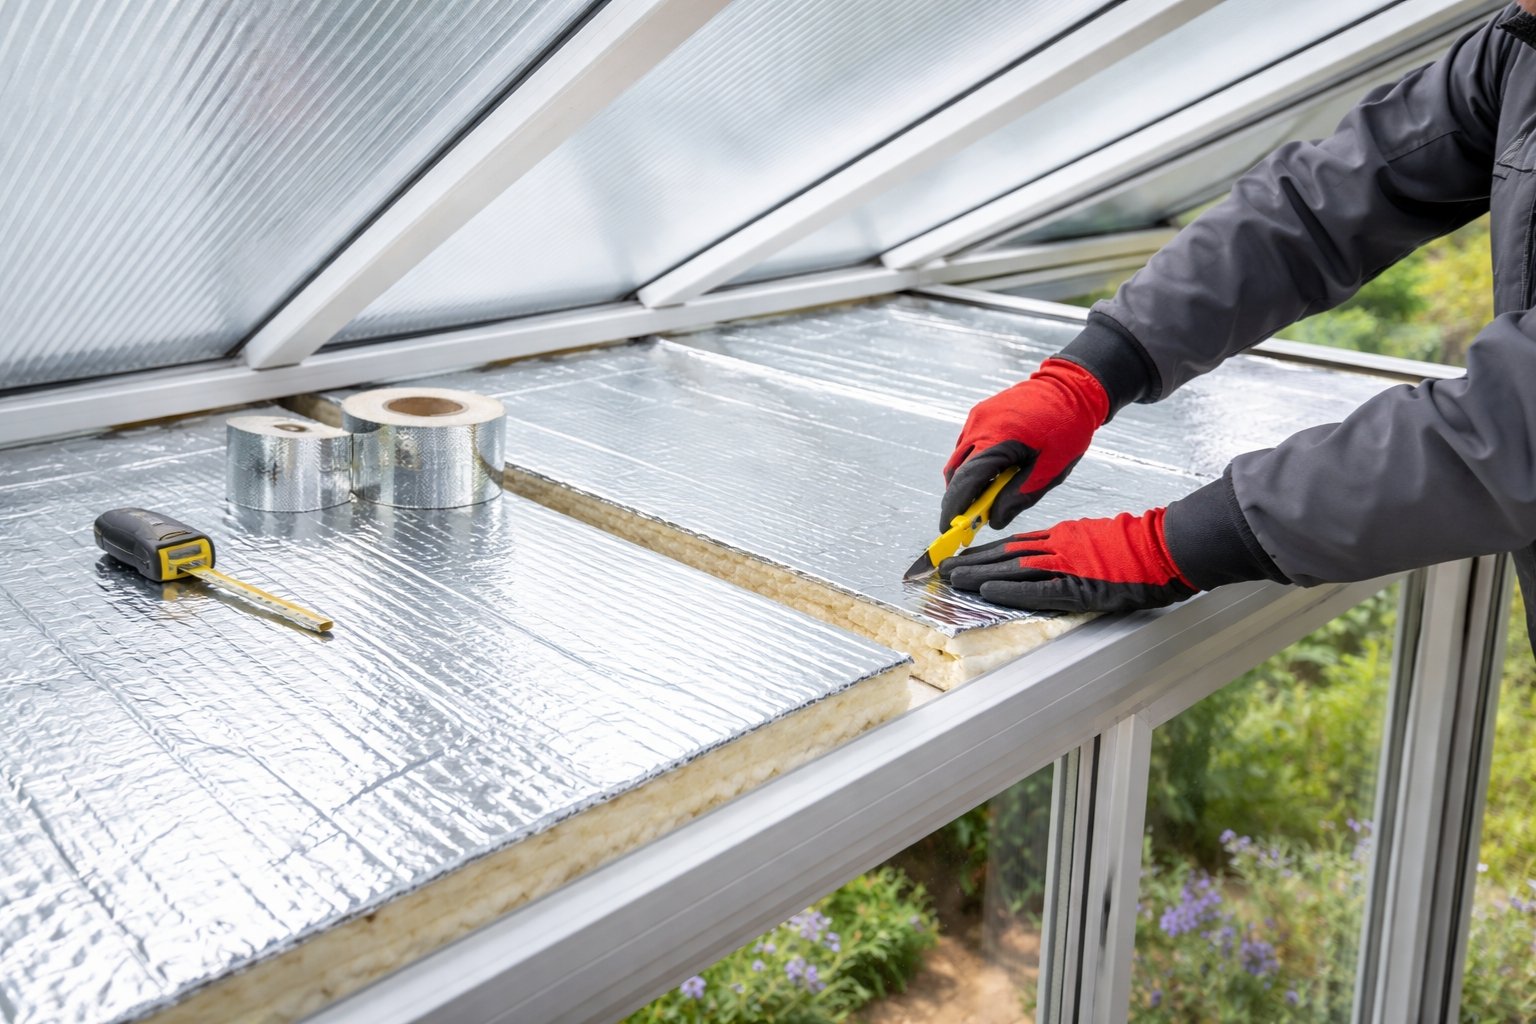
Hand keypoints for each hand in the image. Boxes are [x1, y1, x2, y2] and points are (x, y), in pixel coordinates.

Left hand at [939, 509, 1197, 612]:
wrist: (1166, 545)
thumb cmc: (1140, 545)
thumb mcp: (1097, 540)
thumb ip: (1071, 548)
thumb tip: (1050, 559)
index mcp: (1063, 536)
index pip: (1015, 544)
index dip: (985, 552)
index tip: (962, 557)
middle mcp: (1058, 546)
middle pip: (1005, 554)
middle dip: (972, 562)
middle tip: (942, 570)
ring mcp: (1067, 564)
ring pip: (1012, 568)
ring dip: (979, 574)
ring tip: (951, 579)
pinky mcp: (1079, 584)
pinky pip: (1037, 588)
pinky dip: (1010, 589)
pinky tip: (987, 590)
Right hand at [941, 357, 1107, 532]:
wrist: (1072, 386)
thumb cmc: (1068, 426)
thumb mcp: (1051, 468)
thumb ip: (1020, 495)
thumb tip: (994, 520)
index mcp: (998, 438)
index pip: (966, 480)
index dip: (955, 508)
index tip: (948, 529)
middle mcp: (980, 426)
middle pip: (955, 472)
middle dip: (956, 499)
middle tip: (964, 523)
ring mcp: (978, 418)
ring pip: (959, 459)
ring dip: (965, 482)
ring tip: (983, 500)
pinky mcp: (980, 414)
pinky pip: (968, 446)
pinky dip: (973, 465)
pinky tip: (991, 476)